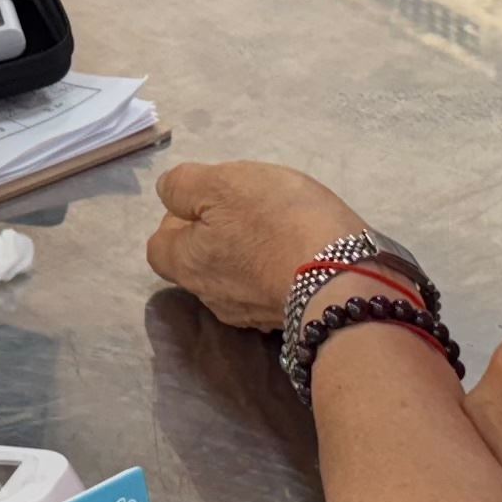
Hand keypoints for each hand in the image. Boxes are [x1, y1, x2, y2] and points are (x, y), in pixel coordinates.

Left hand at [143, 160, 367, 333]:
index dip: (176, 219)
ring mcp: (248, 314)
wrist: (342, 277)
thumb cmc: (276, 222)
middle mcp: (211, 297)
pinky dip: (272, 270)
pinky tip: (295, 252)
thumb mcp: (222, 183)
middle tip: (243, 208)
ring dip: (244, 254)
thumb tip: (168, 193)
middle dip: (211, 235)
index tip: (207, 200)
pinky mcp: (284, 318)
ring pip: (232, 278)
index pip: (159, 247)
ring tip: (273, 227)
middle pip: (196, 263)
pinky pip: (266, 289)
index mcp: (187, 265)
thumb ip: (183, 185)